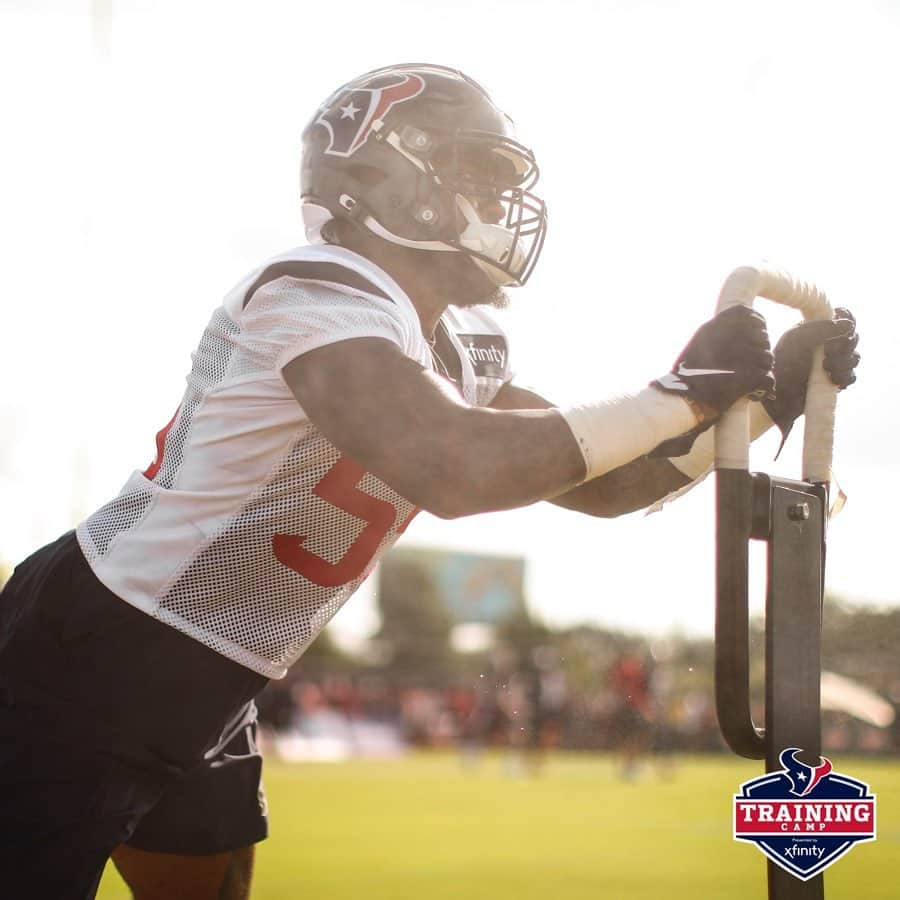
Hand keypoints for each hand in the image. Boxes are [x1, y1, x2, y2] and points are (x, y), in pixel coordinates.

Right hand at [653, 305, 774, 416]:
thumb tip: (736, 332)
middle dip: (761, 349)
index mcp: (716, 327)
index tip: (758, 333)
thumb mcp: (696, 345)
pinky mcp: (750, 376)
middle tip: (753, 363)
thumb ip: (716, 334)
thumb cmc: (686, 377)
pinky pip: (768, 378)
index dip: (757, 322)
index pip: (747, 314)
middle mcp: (731, 337)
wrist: (683, 399)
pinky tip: (753, 393)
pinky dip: (764, 388)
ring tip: (750, 381)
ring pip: (767, 358)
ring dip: (762, 369)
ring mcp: (742, 355)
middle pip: (762, 336)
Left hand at [763, 307, 859, 442]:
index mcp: (818, 330)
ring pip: (854, 358)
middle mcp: (827, 345)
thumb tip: (848, 324)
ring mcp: (832, 364)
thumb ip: (821, 328)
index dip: (847, 321)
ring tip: (825, 366)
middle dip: (844, 344)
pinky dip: (845, 377)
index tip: (840, 329)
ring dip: (844, 361)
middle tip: (827, 350)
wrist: (774, 394)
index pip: (845, 319)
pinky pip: (850, 377)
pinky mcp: (833, 383)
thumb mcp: (796, 339)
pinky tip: (831, 378)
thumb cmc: (780, 363)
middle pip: (853, 339)